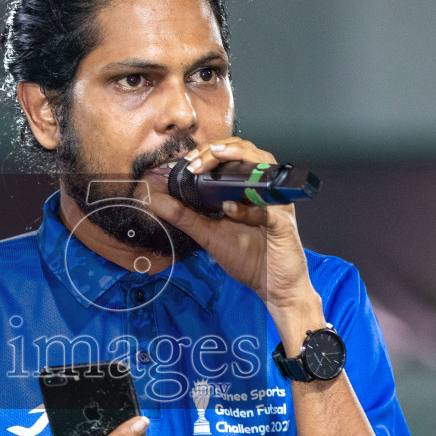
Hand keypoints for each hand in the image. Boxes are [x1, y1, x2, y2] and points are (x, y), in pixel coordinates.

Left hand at [147, 137, 318, 317]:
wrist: (274, 286)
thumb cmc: (248, 258)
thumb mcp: (208, 234)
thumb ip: (184, 216)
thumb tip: (153, 200)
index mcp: (248, 189)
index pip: (233, 153)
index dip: (210, 150)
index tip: (188, 160)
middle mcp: (265, 191)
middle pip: (249, 151)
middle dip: (220, 149)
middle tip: (196, 161)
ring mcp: (276, 205)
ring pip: (264, 167)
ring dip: (238, 159)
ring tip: (212, 161)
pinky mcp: (283, 224)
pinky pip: (266, 210)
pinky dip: (247, 208)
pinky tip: (228, 208)